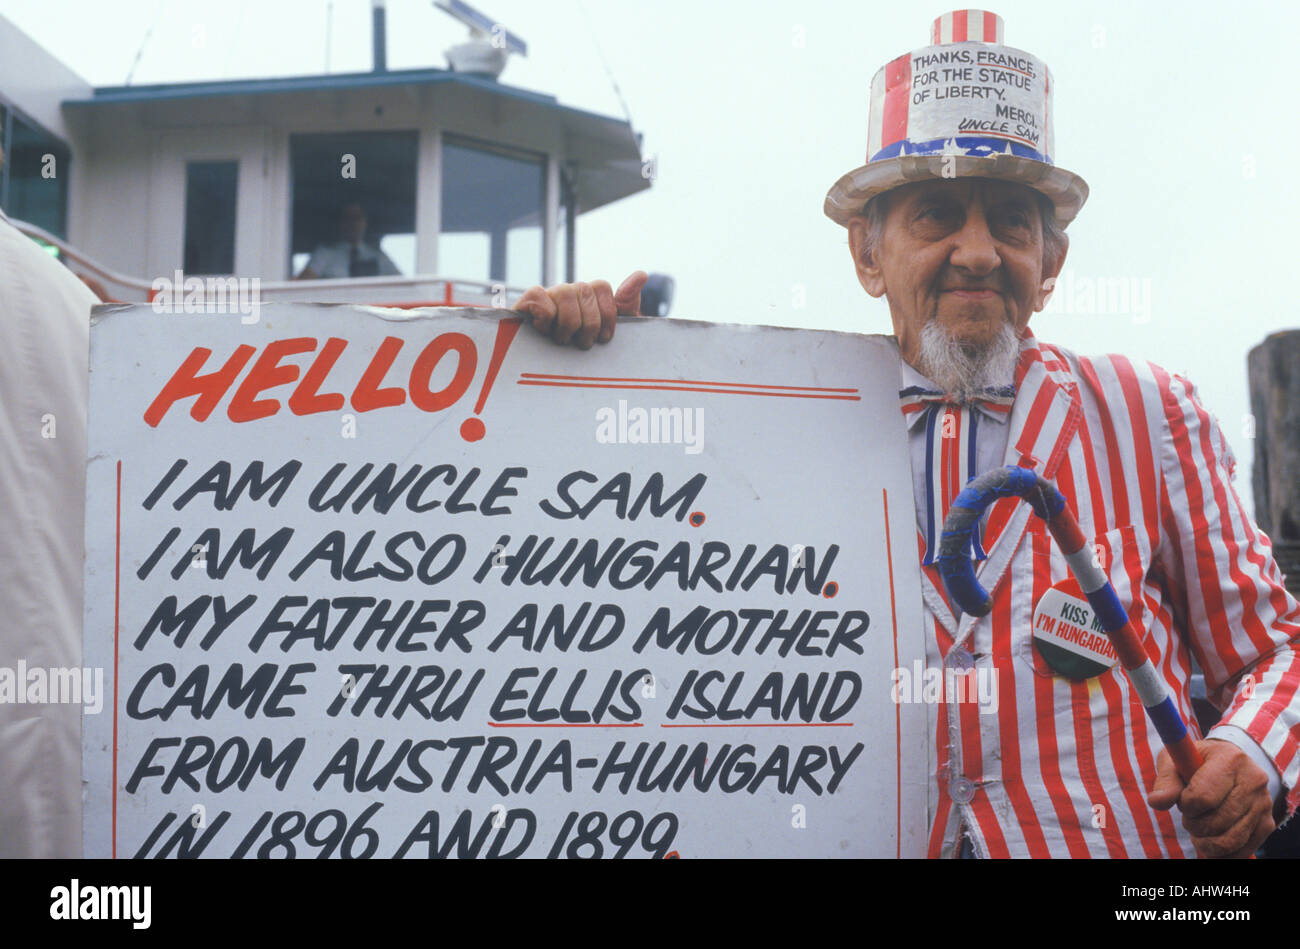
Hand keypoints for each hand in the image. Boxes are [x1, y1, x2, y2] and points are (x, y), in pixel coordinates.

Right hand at [513, 271, 647, 347]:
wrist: (549, 376)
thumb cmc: (584, 354)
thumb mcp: (612, 332)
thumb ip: (626, 304)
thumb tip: (641, 274)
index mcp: (587, 296)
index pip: (601, 286)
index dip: (607, 313)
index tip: (606, 338)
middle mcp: (567, 292)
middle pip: (585, 290)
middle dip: (590, 324)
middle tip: (584, 344)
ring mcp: (547, 297)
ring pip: (565, 292)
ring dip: (568, 323)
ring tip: (564, 341)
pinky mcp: (524, 305)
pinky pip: (537, 295)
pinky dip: (545, 315)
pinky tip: (545, 330)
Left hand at [1147, 738, 1275, 857]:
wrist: (1228, 764)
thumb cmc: (1194, 762)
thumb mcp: (1175, 762)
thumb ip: (1166, 782)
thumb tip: (1155, 802)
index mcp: (1230, 759)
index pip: (1203, 797)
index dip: (1186, 805)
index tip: (1183, 800)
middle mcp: (1254, 780)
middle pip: (1217, 821)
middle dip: (1194, 825)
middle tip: (1189, 817)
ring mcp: (1263, 803)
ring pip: (1229, 840)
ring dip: (1205, 842)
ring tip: (1198, 829)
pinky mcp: (1267, 823)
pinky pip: (1243, 851)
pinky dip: (1221, 853)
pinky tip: (1210, 840)